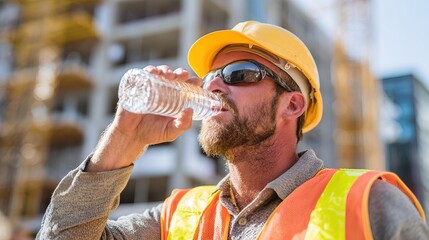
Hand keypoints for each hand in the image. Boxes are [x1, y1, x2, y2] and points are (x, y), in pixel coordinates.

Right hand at [87, 65, 201, 171]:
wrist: (131, 135)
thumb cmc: (153, 133)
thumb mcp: (172, 131)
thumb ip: (183, 124)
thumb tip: (190, 110)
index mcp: (176, 99)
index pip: (187, 86)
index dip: (193, 81)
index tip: (197, 81)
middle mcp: (166, 91)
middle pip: (175, 76)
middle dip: (181, 72)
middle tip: (182, 75)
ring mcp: (152, 87)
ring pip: (161, 72)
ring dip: (166, 70)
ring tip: (168, 75)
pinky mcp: (139, 86)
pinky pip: (144, 74)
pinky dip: (149, 70)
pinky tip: (153, 72)